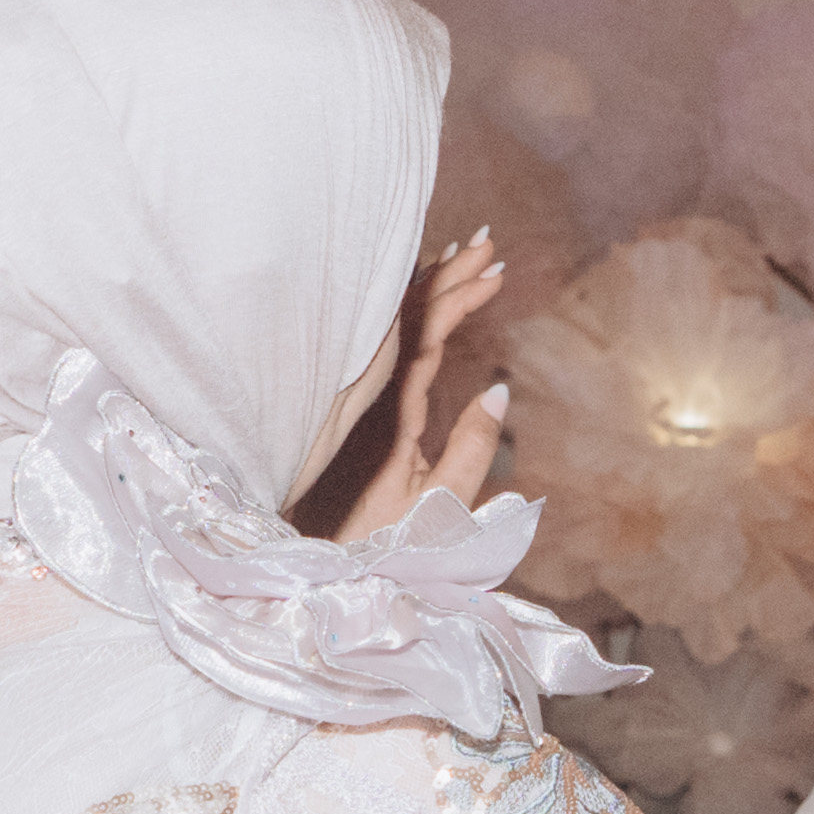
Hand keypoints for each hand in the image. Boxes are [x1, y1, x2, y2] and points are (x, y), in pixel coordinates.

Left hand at [330, 229, 513, 539]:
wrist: (316, 570)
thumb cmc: (383, 546)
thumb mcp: (441, 507)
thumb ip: (473, 448)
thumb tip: (497, 386)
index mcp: (391, 413)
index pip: (425, 334)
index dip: (459, 297)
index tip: (496, 270)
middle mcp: (366, 396)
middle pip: (406, 317)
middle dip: (450, 276)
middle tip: (490, 243)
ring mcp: (355, 400)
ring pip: (391, 325)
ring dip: (427, 287)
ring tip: (461, 255)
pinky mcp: (352, 411)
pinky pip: (381, 343)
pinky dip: (406, 314)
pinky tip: (418, 297)